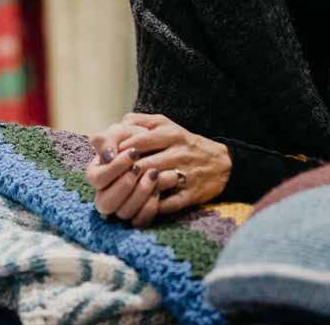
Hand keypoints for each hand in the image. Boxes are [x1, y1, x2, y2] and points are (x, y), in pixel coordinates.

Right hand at [86, 121, 176, 227]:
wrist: (164, 150)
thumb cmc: (138, 138)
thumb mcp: (122, 131)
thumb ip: (108, 138)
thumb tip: (107, 156)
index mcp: (98, 175)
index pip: (96, 179)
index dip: (114, 168)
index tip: (134, 153)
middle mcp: (106, 194)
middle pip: (105, 203)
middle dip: (124, 185)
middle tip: (140, 168)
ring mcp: (122, 207)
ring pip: (124, 213)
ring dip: (140, 193)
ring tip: (155, 174)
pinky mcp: (138, 215)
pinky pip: (140, 221)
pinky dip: (150, 207)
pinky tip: (159, 190)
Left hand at [114, 113, 231, 218]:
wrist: (222, 164)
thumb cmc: (186, 144)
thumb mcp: (168, 125)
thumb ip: (142, 121)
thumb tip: (118, 123)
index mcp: (170, 133)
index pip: (137, 141)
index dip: (118, 151)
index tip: (106, 160)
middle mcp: (178, 152)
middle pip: (142, 164)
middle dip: (123, 174)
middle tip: (108, 181)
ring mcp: (186, 173)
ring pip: (153, 183)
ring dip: (134, 191)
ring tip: (120, 194)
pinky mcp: (191, 194)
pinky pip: (167, 203)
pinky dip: (150, 207)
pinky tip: (137, 208)